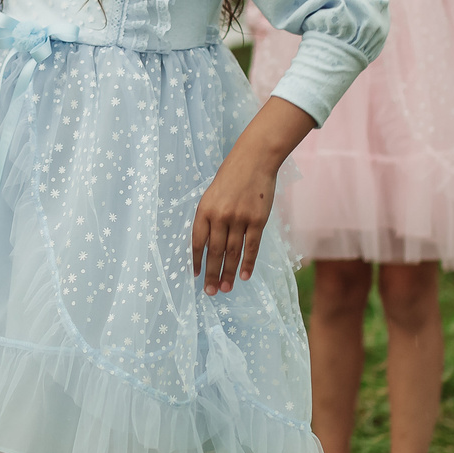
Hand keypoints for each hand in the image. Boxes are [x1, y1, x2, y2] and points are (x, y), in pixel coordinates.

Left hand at [192, 142, 282, 294]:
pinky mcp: (257, 220)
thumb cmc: (231, 177)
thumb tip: (207, 246)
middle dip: (212, 274)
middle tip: (211, 292)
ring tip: (225, 288)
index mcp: (204, 210)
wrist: (254, 160)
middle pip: (215, 251)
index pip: (197, 242)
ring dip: (229, 273)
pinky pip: (251, 246)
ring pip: (232, 252)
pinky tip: (244, 276)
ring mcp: (239, 218)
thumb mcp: (212, 195)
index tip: (196, 276)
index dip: (197, 261)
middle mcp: (220, 216)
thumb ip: (209, 218)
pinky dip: (247, 263)